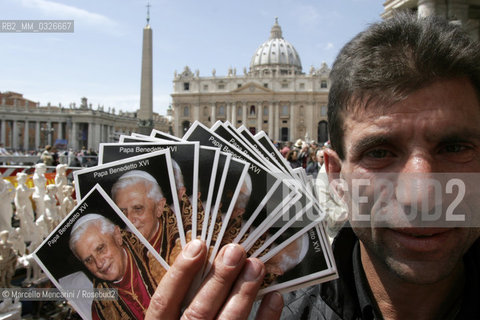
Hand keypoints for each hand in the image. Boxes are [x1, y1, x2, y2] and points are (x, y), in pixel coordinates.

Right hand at [145, 239, 283, 319]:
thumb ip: (180, 305)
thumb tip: (202, 261)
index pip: (164, 302)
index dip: (180, 272)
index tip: (198, 246)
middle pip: (198, 312)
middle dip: (219, 279)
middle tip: (235, 252)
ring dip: (244, 294)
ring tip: (256, 266)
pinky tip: (274, 298)